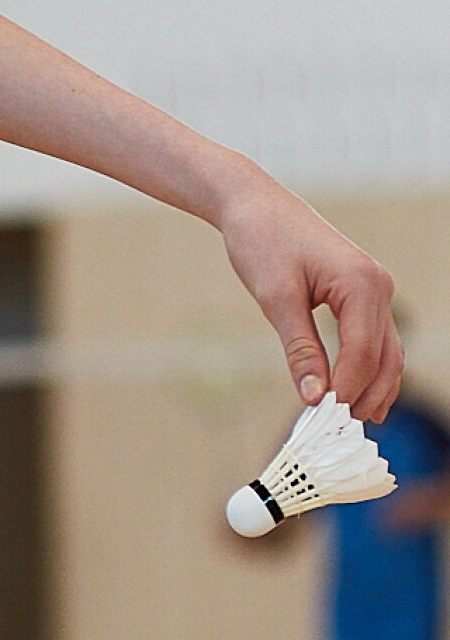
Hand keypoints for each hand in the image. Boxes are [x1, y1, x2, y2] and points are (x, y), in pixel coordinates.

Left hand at [215, 167, 400, 419]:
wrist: (254, 204)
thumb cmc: (261, 242)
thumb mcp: (276, 299)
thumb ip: (300, 349)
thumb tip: (314, 397)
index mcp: (362, 284)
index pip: (362, 354)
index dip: (345, 392)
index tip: (322, 423)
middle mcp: (378, 286)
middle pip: (383, 358)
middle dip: (364, 397)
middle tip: (338, 435)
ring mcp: (374, 289)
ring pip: (386, 352)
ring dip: (372, 388)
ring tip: (350, 425)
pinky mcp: (362, 292)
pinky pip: (373, 338)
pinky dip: (366, 368)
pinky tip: (351, 395)